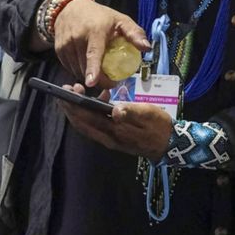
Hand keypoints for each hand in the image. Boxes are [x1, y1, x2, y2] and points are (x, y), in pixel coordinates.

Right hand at [51, 0, 150, 89]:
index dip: (93, 69)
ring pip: (77, 70)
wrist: (70, 8)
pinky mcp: (58, 50)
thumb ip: (134, 33)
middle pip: (85, 67)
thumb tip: (146, 48)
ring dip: (89, 76)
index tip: (92, 82)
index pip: (93, 53)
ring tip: (99, 71)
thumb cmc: (100, 16)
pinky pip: (70, 68)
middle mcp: (77, 38)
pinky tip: (86, 64)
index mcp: (94, 31)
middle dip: (99, 80)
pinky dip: (79, 70)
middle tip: (111, 81)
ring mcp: (65, 45)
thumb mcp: (120, 20)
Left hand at [57, 85, 172, 160]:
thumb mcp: (149, 114)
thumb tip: (115, 110)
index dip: (74, 106)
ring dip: (79, 111)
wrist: (169, 145)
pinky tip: (99, 100)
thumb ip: (132, 112)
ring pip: (87, 126)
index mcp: (115, 131)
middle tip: (67, 89)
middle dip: (71, 107)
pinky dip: (90, 114)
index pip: (87, 119)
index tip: (65, 91)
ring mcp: (110, 140)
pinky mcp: (114, 139)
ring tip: (80, 92)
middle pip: (82, 123)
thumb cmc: (159, 126)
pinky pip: (95, 127)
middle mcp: (108, 138)